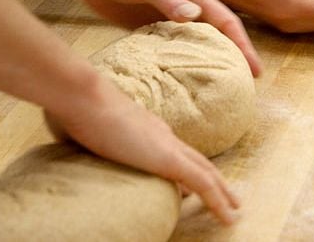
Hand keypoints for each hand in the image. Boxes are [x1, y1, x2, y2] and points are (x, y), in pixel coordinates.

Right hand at [45, 76, 238, 224]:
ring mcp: (167, 145)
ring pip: (206, 171)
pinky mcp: (168, 158)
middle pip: (198, 160)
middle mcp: (164, 135)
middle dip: (214, 180)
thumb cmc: (80, 110)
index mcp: (149, 128)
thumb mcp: (92, 130)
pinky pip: (202, 183)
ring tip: (233, 209)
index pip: (175, 151)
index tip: (192, 187)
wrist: (85, 96)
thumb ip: (100, 139)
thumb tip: (91, 146)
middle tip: (228, 197)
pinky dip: (217, 200)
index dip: (187, 167)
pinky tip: (227, 218)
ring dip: (222, 191)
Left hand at [68, 0, 260, 75]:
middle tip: (246, 83)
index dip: (243, 45)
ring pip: (200, 42)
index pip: (226, 21)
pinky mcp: (153, 26)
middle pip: (219, 34)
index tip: (255, 69)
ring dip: (213, 60)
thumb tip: (195, 16)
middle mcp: (187, 6)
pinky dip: (186, 62)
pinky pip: (176, 47)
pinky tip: (186, 78)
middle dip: (235, 55)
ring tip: (222, 85)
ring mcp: (171, 17)